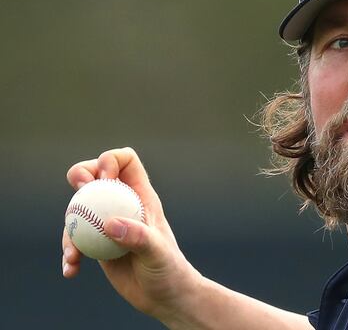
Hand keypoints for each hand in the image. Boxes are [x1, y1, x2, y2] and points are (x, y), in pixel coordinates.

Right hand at [62, 147, 201, 318]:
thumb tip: (110, 224)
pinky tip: (71, 269)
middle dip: (80, 175)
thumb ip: (138, 237)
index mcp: (141, 197)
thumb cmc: (169, 271)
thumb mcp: (157, 253)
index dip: (110, 161)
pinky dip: (68, 252)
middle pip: (95, 175)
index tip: (104, 179)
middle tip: (78, 192)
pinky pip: (74, 239)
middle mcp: (123, 205)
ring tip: (72, 254)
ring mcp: (108, 223)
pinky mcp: (97, 244)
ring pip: (79, 207)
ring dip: (69, 226)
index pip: (126, 161)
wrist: (165, 297)